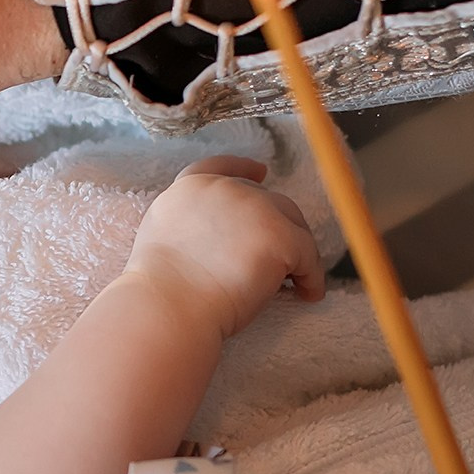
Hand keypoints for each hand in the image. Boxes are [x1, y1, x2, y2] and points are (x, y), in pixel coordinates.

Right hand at [124, 158, 324, 338]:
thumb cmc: (161, 289)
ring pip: (292, 224)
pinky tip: (308, 294)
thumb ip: (189, 224)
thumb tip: (216, 240)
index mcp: (191, 188)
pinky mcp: (279, 235)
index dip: (243, 168)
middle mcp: (226, 189)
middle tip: (282, 259)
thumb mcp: (163, 236)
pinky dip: (311, 277)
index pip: (222, 168)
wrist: (169, 306)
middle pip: (267, 200)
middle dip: (277, 226)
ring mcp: (255, 208)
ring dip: (296, 252)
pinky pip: (308, 255)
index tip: (261, 172)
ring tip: (296, 283)